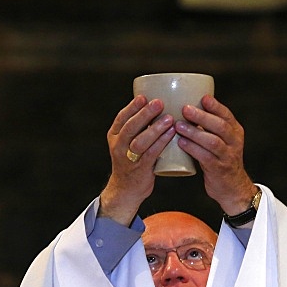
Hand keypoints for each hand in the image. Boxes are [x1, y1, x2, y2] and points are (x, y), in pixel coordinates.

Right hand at [101, 95, 175, 224]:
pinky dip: (161, 142)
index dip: (132, 106)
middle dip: (144, 114)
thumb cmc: (132, 161)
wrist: (126, 190)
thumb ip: (139, 128)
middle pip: (130, 127)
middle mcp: (119, 146)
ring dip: (155, 128)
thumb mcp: (128, 143)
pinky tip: (171, 134)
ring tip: (169, 118)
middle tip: (158, 103)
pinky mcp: (140, 169)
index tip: (144, 96)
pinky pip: (151, 154)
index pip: (121, 118)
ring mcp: (128, 159)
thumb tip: (160, 106)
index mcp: (114, 136)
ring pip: (140, 141)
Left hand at [175, 95, 256, 214]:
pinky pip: (206, 157)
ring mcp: (228, 156)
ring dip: (194, 133)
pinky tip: (182, 143)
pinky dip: (193, 149)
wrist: (232, 188)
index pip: (226, 115)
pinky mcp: (219, 169)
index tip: (202, 97)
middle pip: (220, 126)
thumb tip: (186, 109)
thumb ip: (210, 127)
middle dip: (202, 116)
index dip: (215, 106)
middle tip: (185, 109)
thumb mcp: (222, 141)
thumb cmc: (221, 160)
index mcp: (235, 132)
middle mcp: (234, 142)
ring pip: (213, 141)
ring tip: (179, 126)